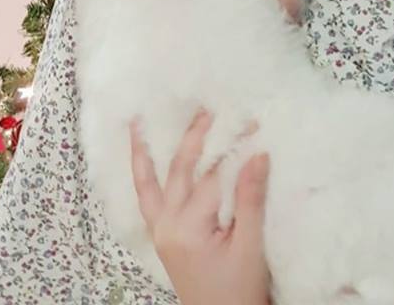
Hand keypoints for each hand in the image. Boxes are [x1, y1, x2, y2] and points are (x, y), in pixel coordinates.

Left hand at [130, 111, 270, 304]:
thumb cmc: (240, 291)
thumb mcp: (250, 247)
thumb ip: (250, 199)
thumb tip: (257, 152)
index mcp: (188, 227)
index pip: (213, 175)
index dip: (233, 147)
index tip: (252, 122)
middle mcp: (167, 226)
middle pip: (179, 170)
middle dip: (193, 136)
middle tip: (207, 107)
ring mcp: (161, 231)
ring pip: (149, 184)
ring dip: (145, 152)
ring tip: (136, 121)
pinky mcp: (163, 237)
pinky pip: (147, 199)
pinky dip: (143, 176)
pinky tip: (143, 158)